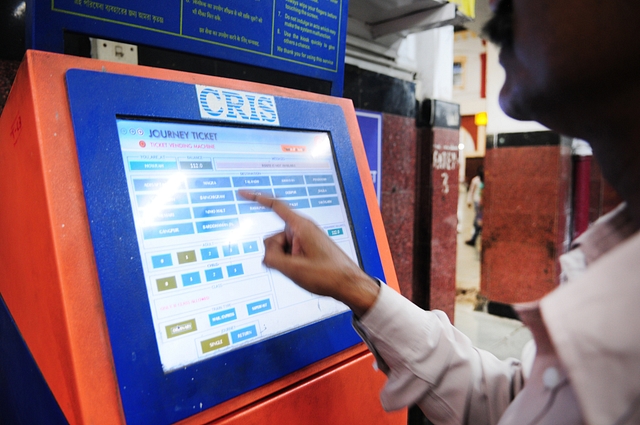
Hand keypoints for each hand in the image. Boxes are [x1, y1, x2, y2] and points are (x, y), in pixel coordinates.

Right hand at [238, 190, 379, 316]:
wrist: (349, 284)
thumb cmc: (327, 275)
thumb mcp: (293, 269)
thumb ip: (272, 259)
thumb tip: (266, 256)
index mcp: (301, 226)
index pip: (275, 206)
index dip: (256, 198)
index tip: (243, 193)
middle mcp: (302, 229)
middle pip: (273, 237)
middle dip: (275, 253)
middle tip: (294, 266)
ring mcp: (305, 239)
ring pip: (280, 248)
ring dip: (284, 261)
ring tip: (302, 270)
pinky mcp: (307, 248)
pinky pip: (288, 253)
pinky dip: (290, 263)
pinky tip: (303, 271)